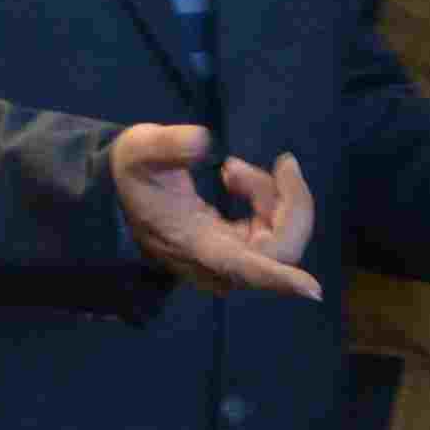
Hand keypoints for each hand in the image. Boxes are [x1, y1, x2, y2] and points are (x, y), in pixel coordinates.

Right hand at [109, 122, 319, 301]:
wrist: (118, 198)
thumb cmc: (131, 176)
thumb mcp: (138, 150)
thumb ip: (168, 145)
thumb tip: (203, 140)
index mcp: (198, 245)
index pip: (244, 267)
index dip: (278, 277)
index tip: (311, 289)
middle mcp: (218, 261)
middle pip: (280, 248)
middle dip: (289, 201)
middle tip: (282, 162)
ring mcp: (230, 259)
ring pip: (279, 237)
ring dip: (270, 195)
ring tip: (231, 168)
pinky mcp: (236, 249)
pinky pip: (271, 231)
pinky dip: (265, 200)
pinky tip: (233, 178)